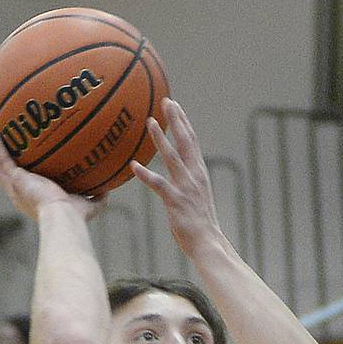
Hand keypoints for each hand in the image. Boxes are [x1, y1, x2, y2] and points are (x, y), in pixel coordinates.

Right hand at [0, 131, 101, 221]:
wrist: (63, 216)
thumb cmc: (76, 216)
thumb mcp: (89, 205)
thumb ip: (96, 197)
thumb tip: (107, 190)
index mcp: (35, 200)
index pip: (26, 185)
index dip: (22, 175)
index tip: (23, 164)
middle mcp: (21, 194)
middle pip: (6, 175)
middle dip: (2, 160)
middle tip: (0, 146)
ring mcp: (15, 187)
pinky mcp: (14, 180)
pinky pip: (0, 161)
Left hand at [129, 99, 223, 256]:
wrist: (208, 243)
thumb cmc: (200, 224)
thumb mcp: (195, 197)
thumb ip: (187, 182)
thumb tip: (176, 174)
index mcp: (199, 173)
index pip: (191, 142)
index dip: (183, 122)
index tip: (175, 105)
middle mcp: (195, 176)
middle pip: (186, 142)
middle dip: (176, 120)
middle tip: (167, 100)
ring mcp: (186, 188)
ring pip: (172, 157)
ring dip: (161, 138)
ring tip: (150, 121)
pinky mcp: (176, 201)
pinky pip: (159, 184)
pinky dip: (146, 174)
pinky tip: (134, 166)